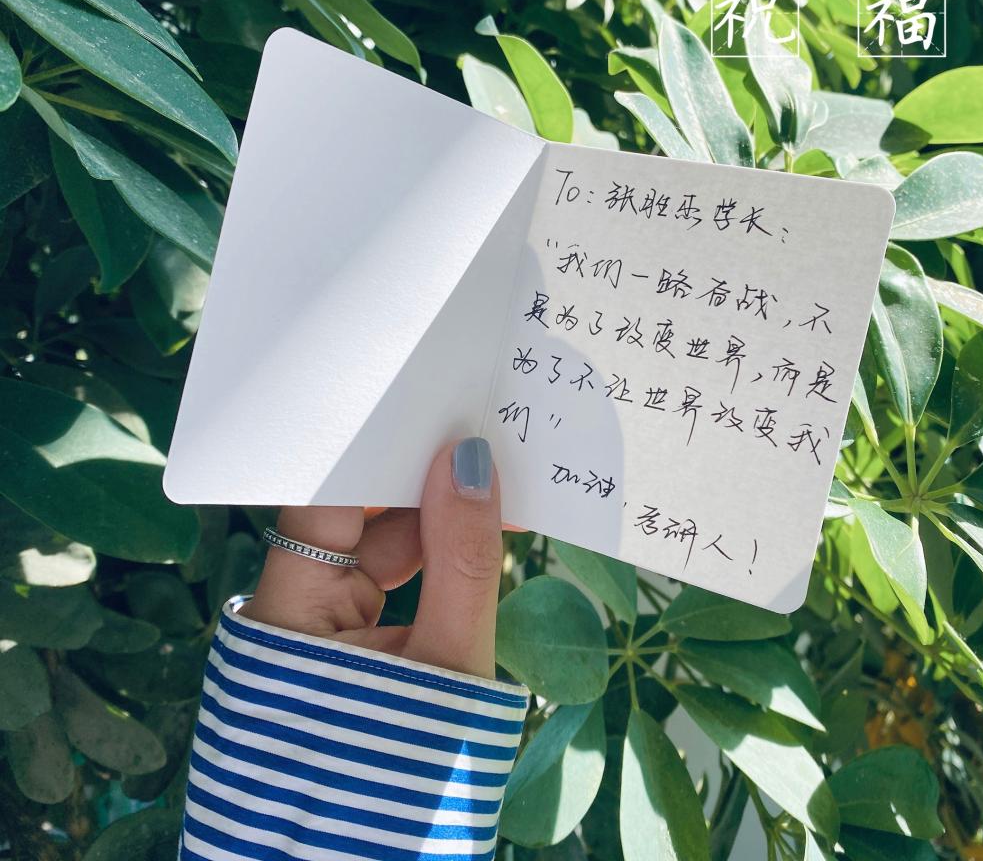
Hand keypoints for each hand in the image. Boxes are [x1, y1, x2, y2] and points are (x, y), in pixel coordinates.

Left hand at [238, 437, 503, 678]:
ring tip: (490, 477)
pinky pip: (386, 572)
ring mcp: (318, 621)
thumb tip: (470, 463)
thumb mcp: (451, 661)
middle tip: (473, 435)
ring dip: (431, 514)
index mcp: (292, 612)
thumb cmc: (414, 771)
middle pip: (350, 515)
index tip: (428, 412)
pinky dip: (431, 551)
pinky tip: (476, 526)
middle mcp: (292, 606)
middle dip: (413, 477)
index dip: (376, 450)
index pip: (325, 500)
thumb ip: (463, 561)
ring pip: (374, 542)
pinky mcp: (345, 634)